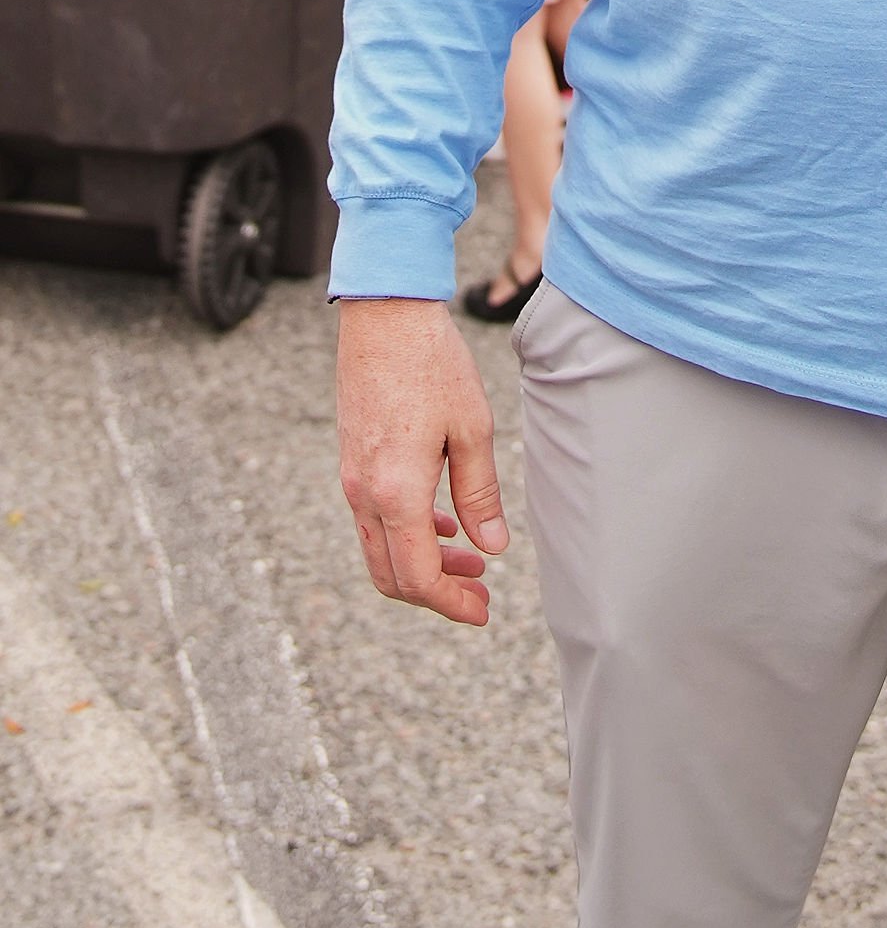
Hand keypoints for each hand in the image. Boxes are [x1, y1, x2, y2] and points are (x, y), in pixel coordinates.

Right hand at [337, 298, 509, 625]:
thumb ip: (479, 495)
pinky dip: (407, 535)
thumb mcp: (472, 431)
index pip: (417, 576)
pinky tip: (443, 525)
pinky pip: (374, 518)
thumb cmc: (433, 366)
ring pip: (380, 549)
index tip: (482, 611)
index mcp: (396, 492)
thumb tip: (492, 548)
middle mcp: (365, 493)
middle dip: (436, 593)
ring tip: (471, 560)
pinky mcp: (353, 461)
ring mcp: (352, 478)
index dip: (450, 603)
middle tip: (480, 594)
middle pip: (391, 575)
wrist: (384, 316)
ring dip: (423, 564)